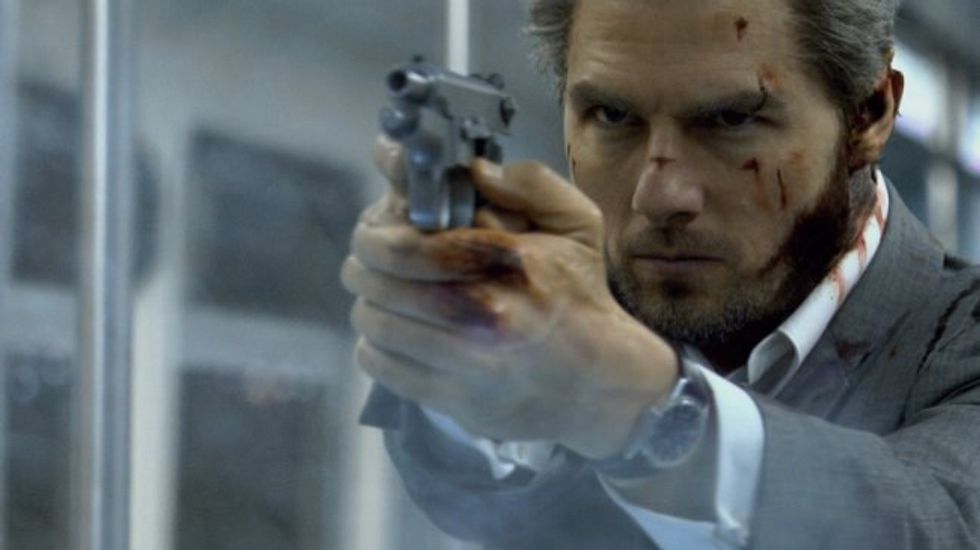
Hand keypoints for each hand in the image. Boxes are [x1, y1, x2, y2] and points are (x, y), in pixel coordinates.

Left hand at [342, 135, 679, 459]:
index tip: (374, 229)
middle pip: (379, 286)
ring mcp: (466, 365)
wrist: (601, 381)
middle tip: (368, 259)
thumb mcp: (576, 225)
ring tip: (382, 295)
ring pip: (375, 326)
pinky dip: (374, 346)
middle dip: (362, 266)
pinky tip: (394, 334)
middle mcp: (483, 316)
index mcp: (508, 264)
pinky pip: (383, 367)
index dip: (374, 234)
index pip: (407, 248)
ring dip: (368, 304)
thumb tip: (474, 171)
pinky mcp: (454, 401)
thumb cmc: (579, 296)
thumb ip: (530, 184)